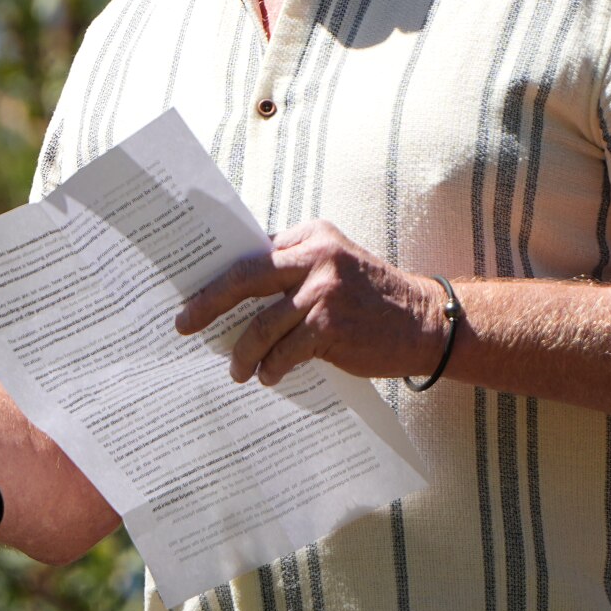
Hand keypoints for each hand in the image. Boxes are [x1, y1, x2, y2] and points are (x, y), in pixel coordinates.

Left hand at [173, 218, 449, 385]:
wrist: (425, 322)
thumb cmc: (373, 298)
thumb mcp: (335, 265)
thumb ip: (294, 269)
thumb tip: (235, 291)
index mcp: (312, 234)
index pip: (253, 250)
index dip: (218, 274)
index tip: (192, 293)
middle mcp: (316, 255)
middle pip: (245, 276)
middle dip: (208, 302)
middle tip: (184, 324)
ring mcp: (324, 289)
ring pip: (262, 323)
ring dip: (242, 352)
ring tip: (236, 369)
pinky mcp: (331, 324)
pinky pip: (285, 351)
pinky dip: (272, 367)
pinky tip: (269, 376)